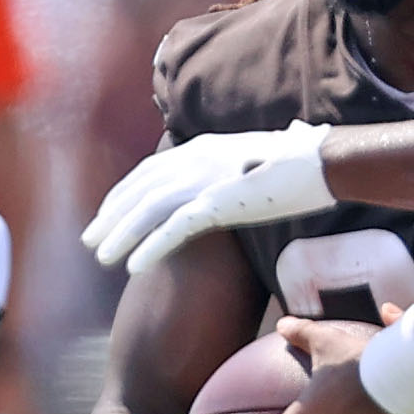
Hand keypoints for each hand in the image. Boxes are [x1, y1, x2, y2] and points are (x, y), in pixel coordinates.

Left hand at [84, 122, 331, 272]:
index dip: (123, 194)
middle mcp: (196, 158)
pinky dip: (150, 246)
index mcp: (202, 147)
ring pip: (148, 210)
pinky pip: (174, 228)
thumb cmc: (301, 165)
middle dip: (111, 216)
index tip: (106, 215)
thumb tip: (233, 178)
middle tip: (90, 240)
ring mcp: (206, 179)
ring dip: (121, 235)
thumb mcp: (255, 162)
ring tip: (101, 257)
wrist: (324, 162)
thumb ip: (232, 170)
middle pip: (140, 189)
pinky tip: (133, 266)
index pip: (149, 171)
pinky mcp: (219, 202)